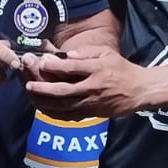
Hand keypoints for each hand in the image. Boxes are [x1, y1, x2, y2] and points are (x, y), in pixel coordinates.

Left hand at [22, 49, 147, 118]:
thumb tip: (67, 54)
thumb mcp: (107, 53)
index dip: (54, 66)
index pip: (71, 68)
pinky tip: (42, 106)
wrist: (138, 91)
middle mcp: (92, 88)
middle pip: (63, 90)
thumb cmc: (121, 69)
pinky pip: (68, 115)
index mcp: (96, 70)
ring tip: (31, 94)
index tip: (40, 62)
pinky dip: (54, 112)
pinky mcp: (91, 113)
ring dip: (44, 101)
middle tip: (28, 83)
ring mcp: (91, 103)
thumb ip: (87, 52)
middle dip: (43, 87)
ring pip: (63, 105)